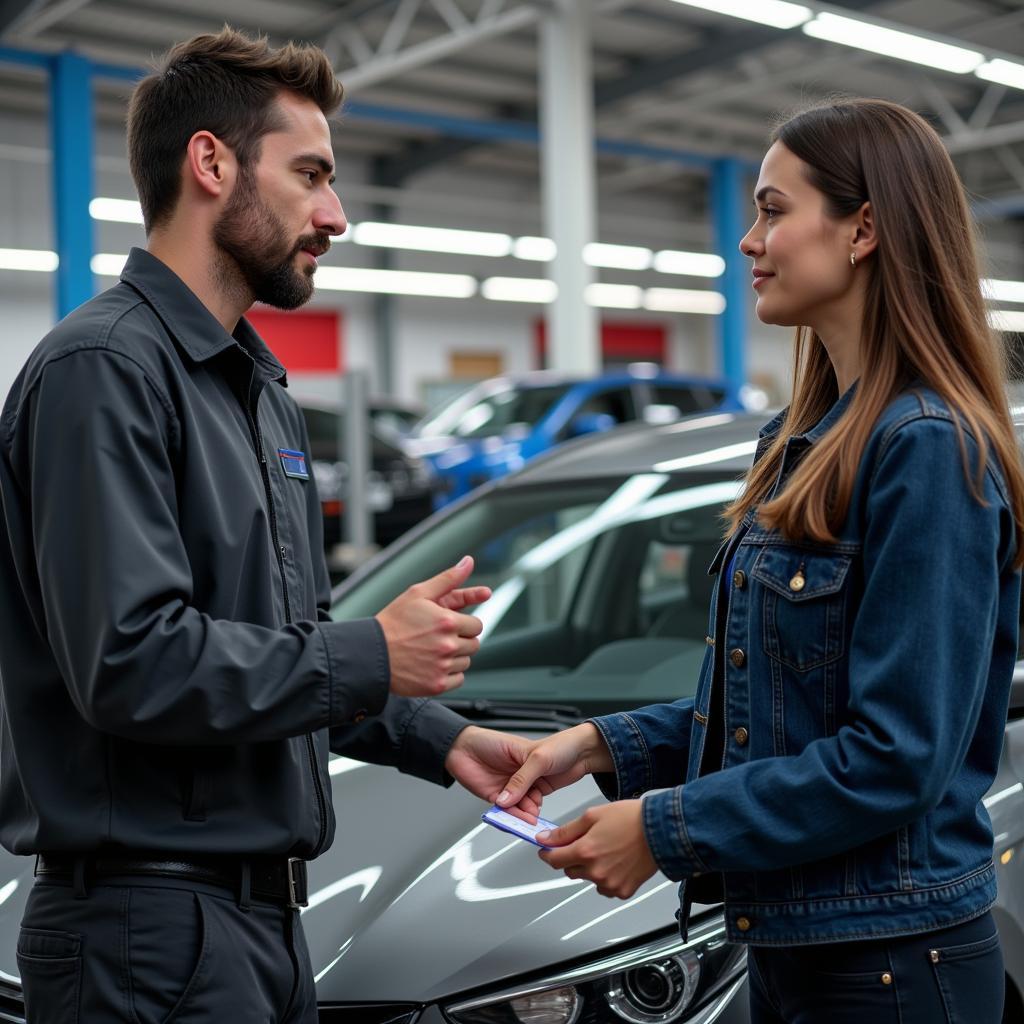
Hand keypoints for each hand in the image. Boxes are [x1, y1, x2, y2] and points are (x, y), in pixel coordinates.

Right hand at [376, 556, 491, 698]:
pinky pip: (458, 679)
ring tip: (432, 650)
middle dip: (461, 639)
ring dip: (455, 657)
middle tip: (438, 637)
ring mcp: (443, 667)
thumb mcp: (419, 593)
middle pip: (474, 644)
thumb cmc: (394, 621)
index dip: (463, 623)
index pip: (477, 625)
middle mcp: (448, 645)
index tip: (448, 625)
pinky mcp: (437, 685)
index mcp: (448, 621)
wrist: (371, 652)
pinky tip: (431, 665)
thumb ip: (449, 579)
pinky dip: (449, 674)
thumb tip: (469, 561)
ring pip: (466, 661)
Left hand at [444, 726, 541, 820]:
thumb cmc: (489, 740)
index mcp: (529, 765)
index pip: (539, 786)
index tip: (539, 807)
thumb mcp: (520, 751)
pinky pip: (502, 809)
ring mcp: (506, 786)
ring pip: (517, 805)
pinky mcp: (493, 794)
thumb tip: (521, 799)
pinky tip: (511, 820)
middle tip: (532, 819)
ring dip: (520, 816)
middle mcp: (519, 777)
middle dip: (531, 810)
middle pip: (529, 799)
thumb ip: (523, 777)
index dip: (539, 797)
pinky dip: (507, 816)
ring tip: (523, 823)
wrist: (461, 745)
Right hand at [494, 722, 613, 811]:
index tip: (502, 812)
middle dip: (511, 807)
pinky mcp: (541, 788)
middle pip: (508, 793)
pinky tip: (534, 814)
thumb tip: (504, 799)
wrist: (586, 749)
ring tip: (528, 817)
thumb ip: (521, 780)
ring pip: (519, 800)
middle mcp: (519, 770)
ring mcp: (531, 780)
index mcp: (514, 758)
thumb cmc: (563, 744)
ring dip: (522, 810)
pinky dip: (531, 810)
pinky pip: (531, 802)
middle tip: (517, 818)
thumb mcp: (538, 760)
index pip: (501, 782)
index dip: (500, 797)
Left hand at [537, 801, 657, 898]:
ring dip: (590, 867)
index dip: (547, 853)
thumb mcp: (593, 816)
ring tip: (607, 849)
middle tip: (587, 842)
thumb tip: (545, 839)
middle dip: (572, 857)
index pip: (554, 860)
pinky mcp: (623, 891)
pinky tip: (616, 861)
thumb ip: (566, 831)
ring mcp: (609, 884)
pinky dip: (606, 877)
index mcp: (586, 851)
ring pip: (588, 878)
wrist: (661, 831)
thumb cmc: (631, 819)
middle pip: (570, 870)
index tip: (547, 849)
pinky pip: (605, 888)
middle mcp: (596, 871)